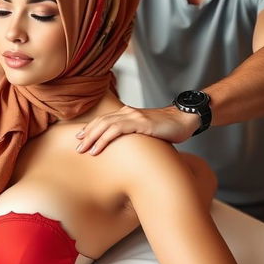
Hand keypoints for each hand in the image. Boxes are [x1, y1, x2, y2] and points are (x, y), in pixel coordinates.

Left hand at [75, 105, 199, 154]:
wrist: (186, 119)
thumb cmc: (169, 128)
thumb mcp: (147, 131)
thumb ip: (135, 135)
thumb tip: (128, 150)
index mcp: (128, 113)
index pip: (104, 120)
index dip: (91, 128)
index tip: (80, 138)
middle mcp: (128, 112)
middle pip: (101, 122)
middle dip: (87, 134)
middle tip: (77, 147)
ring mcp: (134, 116)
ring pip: (105, 125)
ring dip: (92, 138)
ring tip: (83, 150)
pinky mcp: (140, 122)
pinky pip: (116, 130)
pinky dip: (104, 139)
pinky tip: (97, 149)